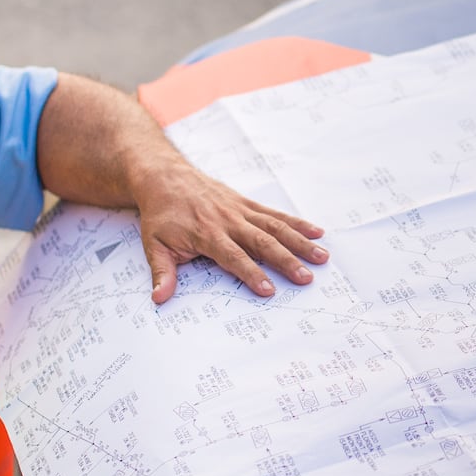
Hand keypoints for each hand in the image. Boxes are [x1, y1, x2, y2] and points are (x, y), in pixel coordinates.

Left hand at [134, 158, 327, 302]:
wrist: (165, 177)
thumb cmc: (161, 214)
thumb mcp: (154, 244)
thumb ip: (162, 272)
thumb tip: (159, 298)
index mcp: (207, 234)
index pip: (234, 257)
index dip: (251, 273)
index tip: (269, 289)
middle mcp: (228, 221)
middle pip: (262, 243)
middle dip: (286, 261)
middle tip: (306, 277)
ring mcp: (241, 211)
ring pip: (275, 228)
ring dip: (300, 242)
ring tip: (321, 257)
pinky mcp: (247, 204)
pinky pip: (275, 215)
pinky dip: (297, 223)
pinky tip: (317, 232)